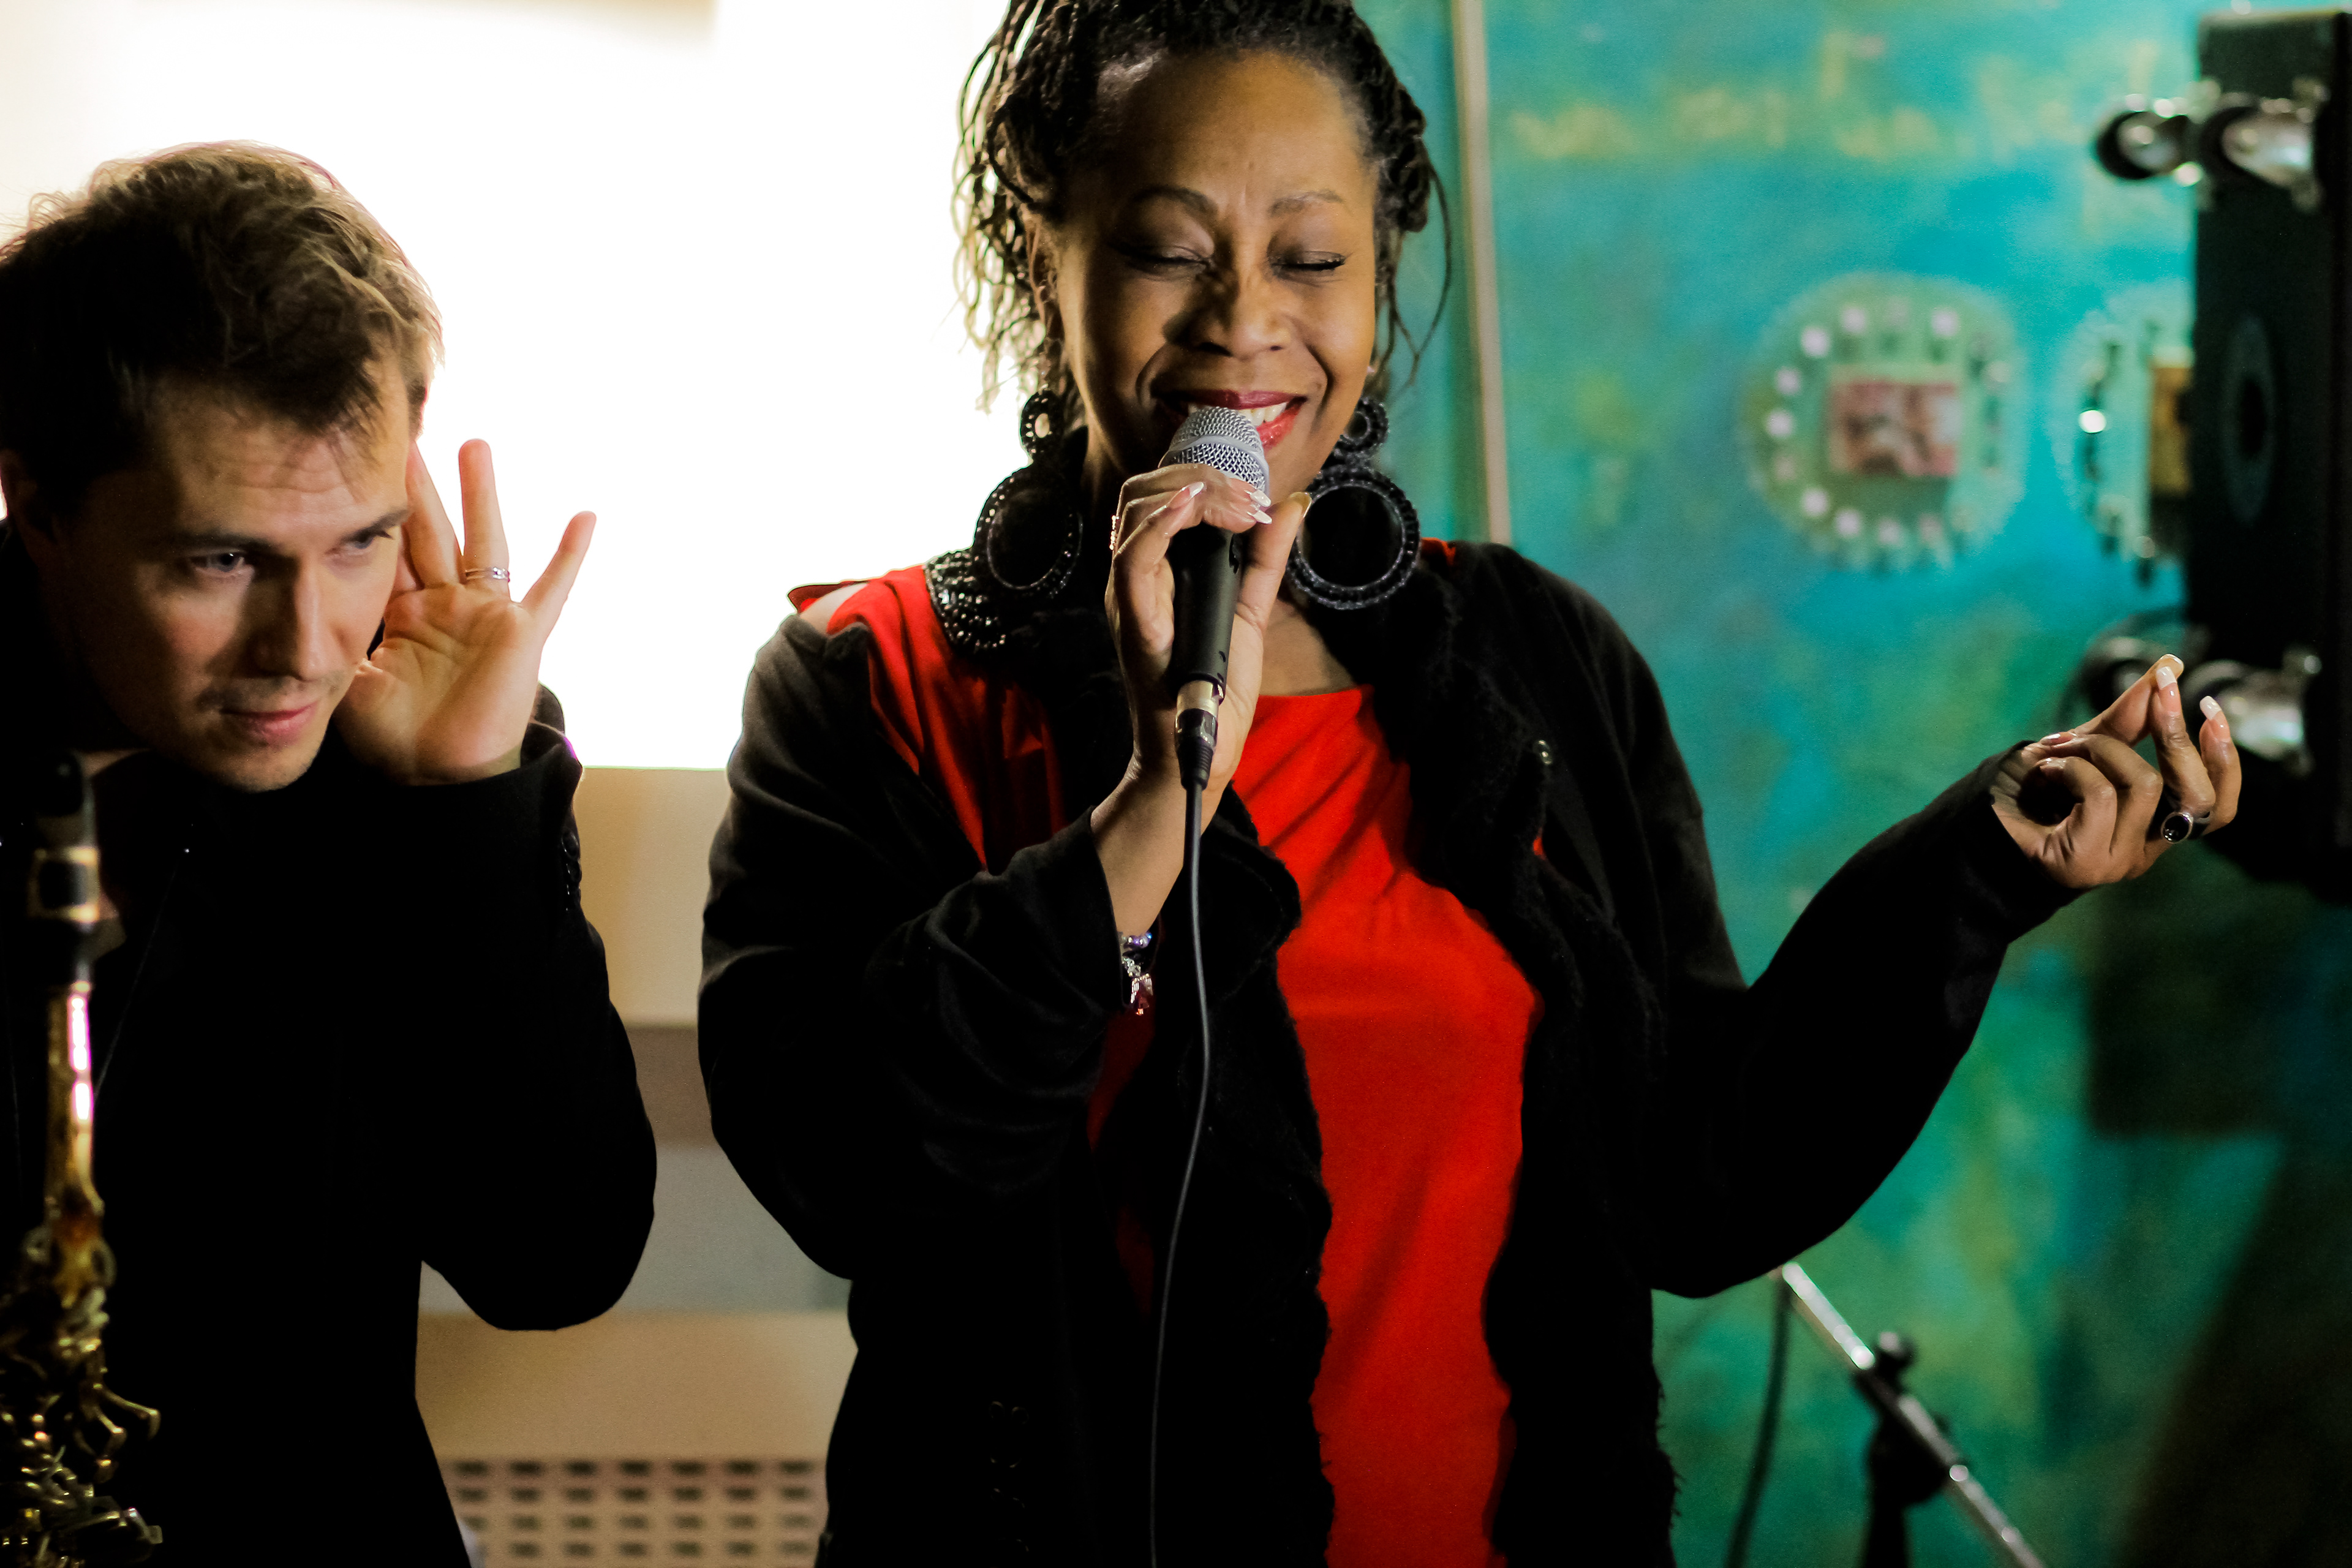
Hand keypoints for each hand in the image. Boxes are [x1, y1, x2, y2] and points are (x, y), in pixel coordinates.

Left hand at [336, 441, 594, 783]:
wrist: (435, 780)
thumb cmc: (394, 742)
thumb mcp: (345, 682)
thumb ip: (332, 640)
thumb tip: (289, 613)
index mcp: (406, 614)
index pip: (390, 548)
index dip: (378, 508)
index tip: (361, 462)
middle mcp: (447, 606)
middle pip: (431, 530)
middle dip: (420, 484)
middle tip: (408, 432)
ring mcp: (486, 617)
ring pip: (484, 541)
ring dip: (482, 493)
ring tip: (476, 444)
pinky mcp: (521, 635)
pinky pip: (550, 589)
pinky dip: (569, 555)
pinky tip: (586, 516)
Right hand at [1089, 462, 1308, 933]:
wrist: (1200, 752)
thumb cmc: (1216, 687)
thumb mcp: (1249, 610)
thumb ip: (1265, 558)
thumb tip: (1292, 503)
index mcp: (1156, 568)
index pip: (1159, 493)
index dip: (1204, 475)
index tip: (1255, 496)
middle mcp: (1134, 577)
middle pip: (1143, 491)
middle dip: (1200, 476)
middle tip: (1249, 500)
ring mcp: (1129, 598)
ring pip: (1134, 512)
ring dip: (1190, 492)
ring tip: (1236, 506)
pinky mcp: (1136, 624)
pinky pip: (1133, 561)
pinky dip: (1160, 525)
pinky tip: (1190, 507)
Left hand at [1992, 655, 2241, 886]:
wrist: (1980, 822)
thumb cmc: (2036, 789)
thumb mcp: (2088, 746)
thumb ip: (2131, 716)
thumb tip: (2171, 665)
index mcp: (2156, 828)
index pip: (2217, 806)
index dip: (2221, 760)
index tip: (2208, 707)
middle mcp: (2146, 850)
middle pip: (2194, 794)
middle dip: (2175, 734)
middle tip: (2159, 688)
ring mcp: (2118, 861)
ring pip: (2145, 784)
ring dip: (2102, 749)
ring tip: (2062, 749)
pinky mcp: (2085, 860)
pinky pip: (2102, 794)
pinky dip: (2075, 768)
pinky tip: (2048, 770)